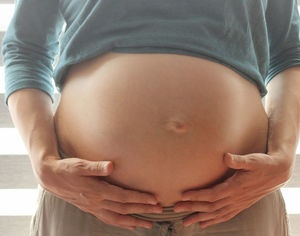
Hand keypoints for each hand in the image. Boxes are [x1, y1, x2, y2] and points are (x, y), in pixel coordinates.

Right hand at [34, 155, 162, 230]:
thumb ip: (96, 166)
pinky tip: (130, 225)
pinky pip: (108, 219)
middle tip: (160, 210)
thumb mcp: (80, 164)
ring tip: (149, 224)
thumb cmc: (67, 168)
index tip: (154, 199)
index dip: (140, 198)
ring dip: (134, 221)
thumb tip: (111, 165)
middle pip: (124, 208)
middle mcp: (96, 202)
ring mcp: (94, 207)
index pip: (123, 197)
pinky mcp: (91, 208)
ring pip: (117, 218)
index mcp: (97, 190)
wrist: (51, 178)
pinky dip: (121, 223)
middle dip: (143, 209)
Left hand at [173, 151, 292, 227]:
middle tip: (176, 208)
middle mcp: (236, 198)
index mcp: (236, 187)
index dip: (197, 196)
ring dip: (200, 217)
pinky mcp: (241, 205)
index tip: (183, 195)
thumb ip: (239, 160)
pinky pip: (225, 216)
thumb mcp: (253, 159)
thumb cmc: (264, 163)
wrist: (278, 172)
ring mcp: (238, 203)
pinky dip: (213, 221)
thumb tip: (226, 156)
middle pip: (210, 206)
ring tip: (186, 222)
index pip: (212, 194)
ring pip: (216, 214)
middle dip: (192, 208)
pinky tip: (204, 224)